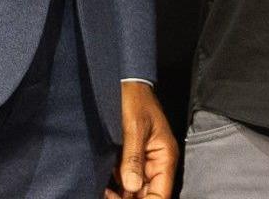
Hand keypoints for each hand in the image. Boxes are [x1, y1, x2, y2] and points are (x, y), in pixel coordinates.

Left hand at [108, 81, 175, 198]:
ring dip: (120, 195)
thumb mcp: (134, 127)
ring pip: (134, 191)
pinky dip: (115, 188)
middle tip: (109, 196)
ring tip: (104, 192)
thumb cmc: (134, 99)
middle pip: (147, 195)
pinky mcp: (130, 160)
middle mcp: (156, 163)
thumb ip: (133, 157)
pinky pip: (125, 181)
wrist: (125, 82)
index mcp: (165, 156)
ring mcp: (143, 162)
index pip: (161, 193)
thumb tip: (131, 186)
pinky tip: (104, 188)